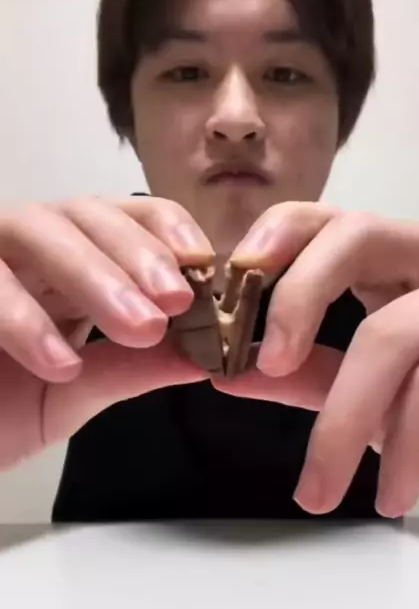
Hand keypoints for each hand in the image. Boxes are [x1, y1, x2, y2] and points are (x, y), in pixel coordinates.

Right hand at [0, 196, 210, 469]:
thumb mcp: (72, 394)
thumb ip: (130, 371)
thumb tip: (205, 357)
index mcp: (65, 268)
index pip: (121, 219)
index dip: (165, 230)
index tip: (204, 264)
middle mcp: (24, 252)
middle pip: (84, 214)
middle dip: (136, 254)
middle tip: (175, 301)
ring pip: (34, 227)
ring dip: (93, 274)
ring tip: (139, 328)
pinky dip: (23, 318)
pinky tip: (61, 363)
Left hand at [214, 204, 418, 516]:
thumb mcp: (378, 398)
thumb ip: (312, 377)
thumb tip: (229, 373)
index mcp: (405, 263)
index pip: (332, 220)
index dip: (277, 235)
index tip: (230, 286)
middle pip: (356, 238)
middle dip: (297, 302)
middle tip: (271, 369)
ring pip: (392, 333)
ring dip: (342, 426)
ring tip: (318, 493)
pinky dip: (405, 450)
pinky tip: (393, 494)